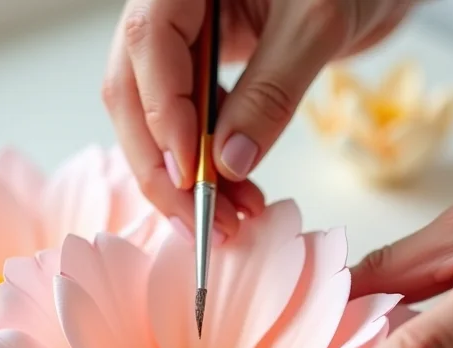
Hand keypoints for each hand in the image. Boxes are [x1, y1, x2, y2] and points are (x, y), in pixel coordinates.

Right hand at [103, 0, 413, 240]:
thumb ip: (272, 91)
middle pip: (134, 92)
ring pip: (156, 119)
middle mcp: (171, 7)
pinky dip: (210, 167)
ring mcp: (183, 41)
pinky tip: (238, 195)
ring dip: (187, 179)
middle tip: (198, 220)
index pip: (148, 43)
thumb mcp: (318, 25)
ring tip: (229, 220)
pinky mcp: (203, 70)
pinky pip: (190, 125)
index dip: (162, 115)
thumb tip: (228, 164)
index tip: (190, 174)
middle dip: (163, 166)